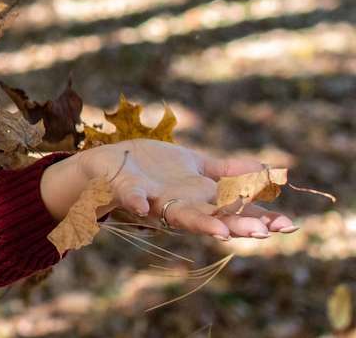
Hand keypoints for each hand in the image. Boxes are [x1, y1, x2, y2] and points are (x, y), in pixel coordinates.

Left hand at [71, 139, 298, 239]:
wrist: (108, 164)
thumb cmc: (154, 168)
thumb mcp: (195, 166)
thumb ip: (226, 170)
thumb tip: (266, 167)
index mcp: (199, 199)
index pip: (234, 211)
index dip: (259, 218)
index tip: (287, 226)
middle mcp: (180, 205)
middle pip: (213, 217)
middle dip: (236, 225)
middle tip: (262, 232)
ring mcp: (155, 199)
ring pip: (179, 214)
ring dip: (199, 222)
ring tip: (219, 230)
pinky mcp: (128, 188)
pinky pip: (132, 196)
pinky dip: (136, 200)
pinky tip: (141, 203)